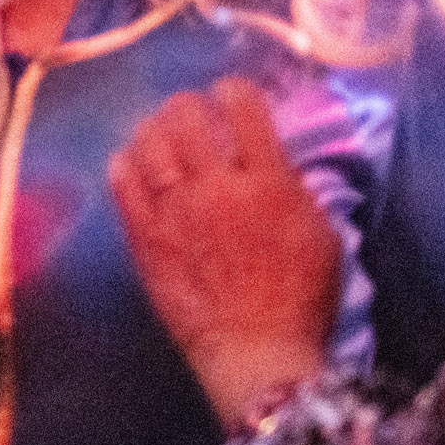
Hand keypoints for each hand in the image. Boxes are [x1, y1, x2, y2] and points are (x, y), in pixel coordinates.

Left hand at [111, 79, 337, 428]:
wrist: (258, 354)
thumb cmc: (302, 299)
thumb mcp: (322, 234)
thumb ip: (295, 188)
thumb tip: (272, 158)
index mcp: (267, 183)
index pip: (243, 107)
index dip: (234, 90)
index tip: (232, 96)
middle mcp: (217, 188)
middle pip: (187, 115)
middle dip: (189, 103)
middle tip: (193, 113)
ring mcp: (175, 212)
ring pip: (149, 142)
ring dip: (154, 128)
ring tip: (161, 133)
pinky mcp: (145, 238)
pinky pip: (122, 183)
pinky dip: (125, 163)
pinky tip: (132, 161)